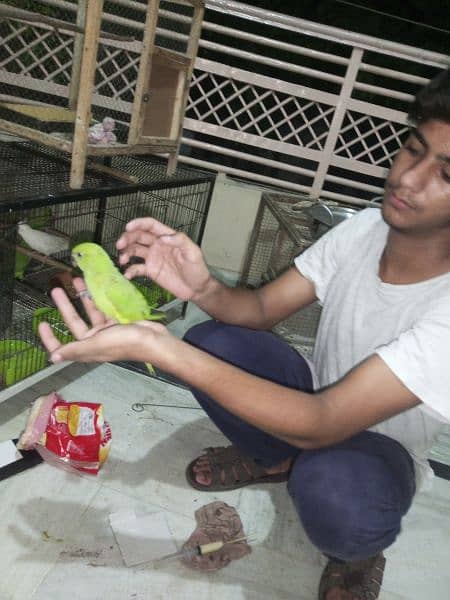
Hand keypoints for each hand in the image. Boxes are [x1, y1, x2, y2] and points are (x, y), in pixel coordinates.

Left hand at [39, 277, 168, 364]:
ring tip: (78, 280)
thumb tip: (52, 357)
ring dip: (84, 297)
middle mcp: (95, 341)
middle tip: (58, 289)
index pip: (63, 346)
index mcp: (87, 348)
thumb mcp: (98, 344)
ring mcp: (107, 331)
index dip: (51, 338)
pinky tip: (98, 285)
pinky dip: (101, 298)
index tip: (43, 323)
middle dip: (65, 306)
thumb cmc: (127, 343)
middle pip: (75, 322)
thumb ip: (75, 349)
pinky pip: (105, 308)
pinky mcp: (119, 322)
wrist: (154, 341)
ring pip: (91, 312)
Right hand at [116, 217, 211, 301]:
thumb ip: (180, 241)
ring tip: (123, 260)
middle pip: (138, 236)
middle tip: (119, 245)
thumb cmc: (198, 269)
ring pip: (134, 250)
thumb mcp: (193, 253)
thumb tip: (162, 238)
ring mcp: (153, 258)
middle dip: (127, 238)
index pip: (150, 225)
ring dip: (126, 252)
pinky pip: (136, 268)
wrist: (197, 289)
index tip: (128, 227)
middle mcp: (157, 245)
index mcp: (167, 237)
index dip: (138, 223)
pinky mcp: (150, 271)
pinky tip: (127, 274)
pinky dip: (130, 270)